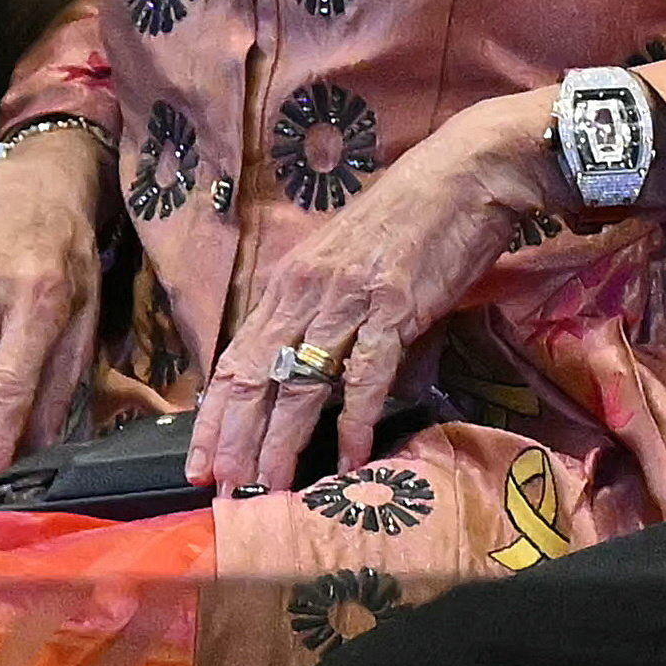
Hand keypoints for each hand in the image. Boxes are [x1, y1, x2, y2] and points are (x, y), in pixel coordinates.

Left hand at [189, 89, 564, 493]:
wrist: (464, 173)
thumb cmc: (408, 218)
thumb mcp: (343, 261)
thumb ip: (318, 308)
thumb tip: (300, 367)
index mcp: (289, 280)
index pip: (236, 358)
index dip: (215, 417)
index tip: (200, 464)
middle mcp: (307, 290)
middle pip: (257, 377)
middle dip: (236, 441)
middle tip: (227, 492)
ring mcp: (348, 298)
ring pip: (299, 384)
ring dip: (282, 443)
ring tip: (272, 489)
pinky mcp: (393, 306)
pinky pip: (364, 375)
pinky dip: (352, 422)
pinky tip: (347, 460)